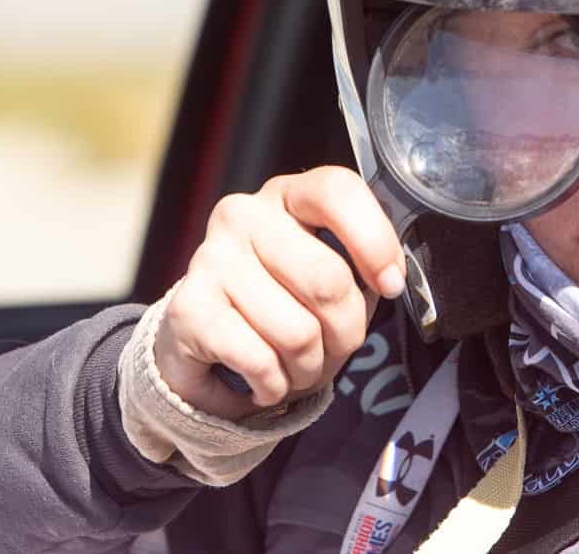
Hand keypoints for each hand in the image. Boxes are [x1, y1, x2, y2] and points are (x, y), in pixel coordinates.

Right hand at [154, 166, 405, 419]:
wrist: (205, 341)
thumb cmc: (286, 302)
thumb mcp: (332, 274)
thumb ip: (364, 268)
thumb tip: (390, 282)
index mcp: (287, 195)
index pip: (336, 191)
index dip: (374, 241)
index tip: (391, 285)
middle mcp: (243, 215)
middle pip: (328, 280)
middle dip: (346, 332)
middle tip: (335, 347)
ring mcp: (210, 258)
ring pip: (298, 333)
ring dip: (309, 369)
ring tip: (296, 365)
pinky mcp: (188, 308)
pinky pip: (260, 362)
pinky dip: (274, 386)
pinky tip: (264, 380)